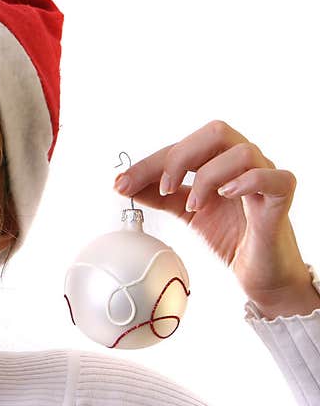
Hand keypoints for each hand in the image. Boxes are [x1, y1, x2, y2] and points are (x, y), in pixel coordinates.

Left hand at [113, 120, 318, 318]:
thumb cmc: (232, 237)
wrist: (261, 273)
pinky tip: (226, 195)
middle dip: (180, 157)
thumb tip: (125, 184)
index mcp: (219, 161)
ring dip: (209, 176)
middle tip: (164, 188)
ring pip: (242, 152)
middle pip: (216, 132)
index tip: (122, 183)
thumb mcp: (188, 213)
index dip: (150, 163)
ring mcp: (267, 177)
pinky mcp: (283, 198)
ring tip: (196, 205)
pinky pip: (274, 177)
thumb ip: (161, 197)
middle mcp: (244, 163)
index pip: (182, 148)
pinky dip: (246, 181)